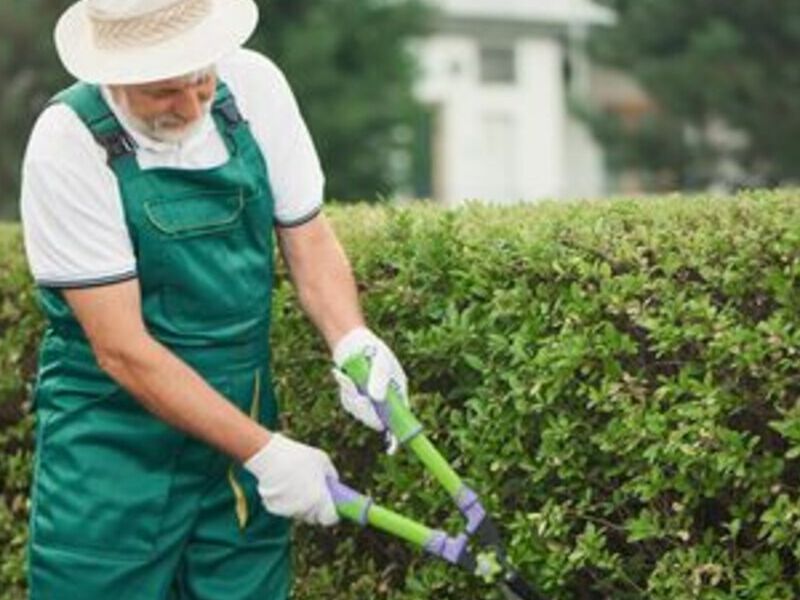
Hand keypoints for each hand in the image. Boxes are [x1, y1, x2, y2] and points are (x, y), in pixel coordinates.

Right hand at [244, 433, 338, 525]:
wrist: (271, 457)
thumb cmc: (299, 457)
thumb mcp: (322, 460)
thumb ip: (331, 474)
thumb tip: (333, 482)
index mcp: (320, 499)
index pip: (330, 518)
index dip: (332, 513)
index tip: (331, 507)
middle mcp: (306, 509)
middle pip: (314, 517)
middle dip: (316, 508)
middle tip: (313, 493)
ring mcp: (289, 510)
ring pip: (299, 513)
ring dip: (300, 504)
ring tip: (296, 484)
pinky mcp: (275, 509)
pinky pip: (284, 509)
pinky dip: (286, 502)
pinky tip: (283, 486)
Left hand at [332, 327, 408, 451]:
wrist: (355, 344)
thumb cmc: (374, 353)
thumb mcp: (381, 364)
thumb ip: (380, 381)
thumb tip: (376, 399)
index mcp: (397, 397)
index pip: (399, 423)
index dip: (396, 438)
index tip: (391, 448)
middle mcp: (384, 403)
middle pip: (376, 422)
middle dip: (366, 412)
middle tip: (359, 395)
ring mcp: (369, 402)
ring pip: (360, 413)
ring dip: (353, 398)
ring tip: (349, 377)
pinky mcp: (355, 399)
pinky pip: (349, 404)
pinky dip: (345, 392)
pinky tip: (343, 376)